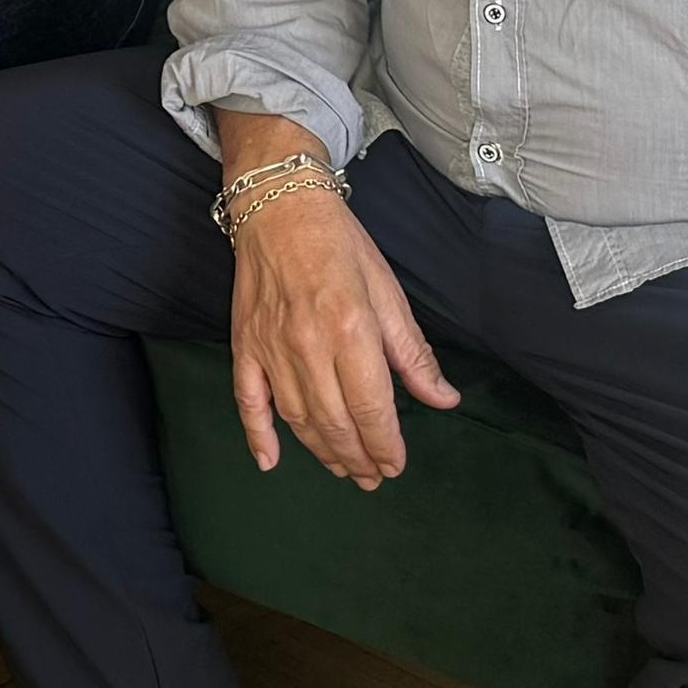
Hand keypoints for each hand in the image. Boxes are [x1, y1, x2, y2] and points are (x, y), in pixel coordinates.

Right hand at [226, 188, 459, 485]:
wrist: (279, 210)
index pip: (371, 408)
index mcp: (351, 331)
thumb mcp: (388, 294)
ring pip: (297, 418)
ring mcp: (270, 349)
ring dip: (322, 451)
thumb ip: (413, 353)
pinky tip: (270, 462)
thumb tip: (443, 399)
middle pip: (335, 422)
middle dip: (358, 457)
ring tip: (342, 469)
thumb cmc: (340, 247)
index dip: (386, 444)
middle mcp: (308, 347)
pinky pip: (247, 399)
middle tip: (373, 477)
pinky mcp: (244, 346)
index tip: (396, 465)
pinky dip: (256, 434)